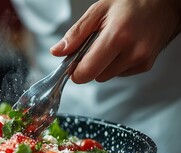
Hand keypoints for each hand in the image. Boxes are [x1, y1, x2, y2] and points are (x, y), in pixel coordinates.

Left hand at [50, 0, 180, 83]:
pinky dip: (115, 64)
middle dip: (89, 66)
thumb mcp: (98, 11)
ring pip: (107, 76)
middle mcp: (132, 51)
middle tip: (92, 47)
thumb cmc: (132, 3)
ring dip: (102, 65)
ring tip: (110, 44)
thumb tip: (57, 52)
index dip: (75, 71)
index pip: (87, 71)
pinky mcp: (145, 66)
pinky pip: (119, 73)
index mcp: (117, 36)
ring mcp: (140, 60)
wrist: (164, 5)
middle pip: (96, 76)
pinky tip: (121, 48)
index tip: (72, 64)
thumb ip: (76, 34)